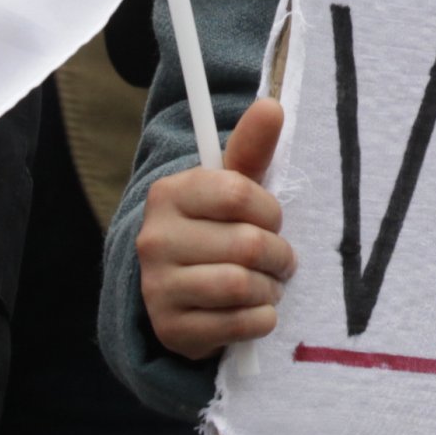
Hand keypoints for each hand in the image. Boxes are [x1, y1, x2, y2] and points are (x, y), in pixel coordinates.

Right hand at [137, 98, 295, 358]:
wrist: (179, 291)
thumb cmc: (216, 228)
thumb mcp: (232, 186)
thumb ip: (251, 148)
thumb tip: (272, 105)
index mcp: (170, 194)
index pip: (238, 194)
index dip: (269, 211)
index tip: (270, 220)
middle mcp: (155, 239)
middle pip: (246, 244)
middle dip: (278, 255)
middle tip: (280, 260)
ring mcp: (157, 287)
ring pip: (240, 285)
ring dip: (269, 288)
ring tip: (268, 284)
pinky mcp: (170, 329)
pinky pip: (236, 325)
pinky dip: (261, 319)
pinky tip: (256, 310)